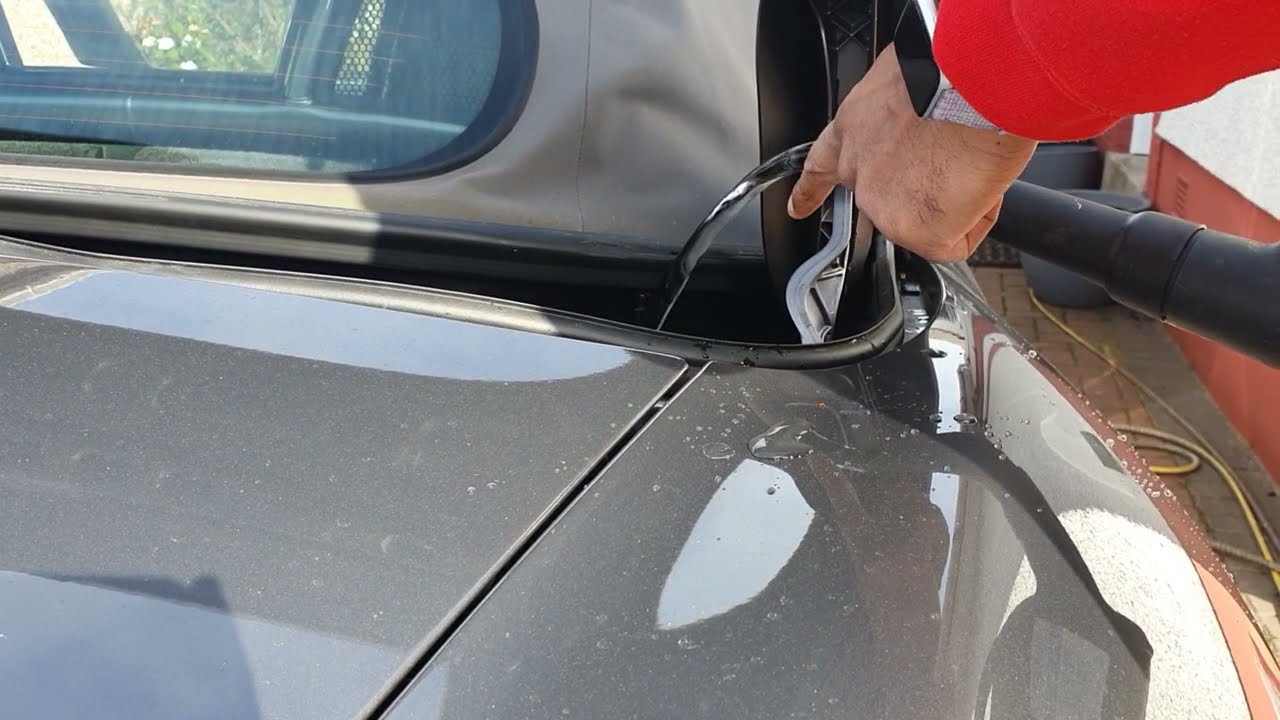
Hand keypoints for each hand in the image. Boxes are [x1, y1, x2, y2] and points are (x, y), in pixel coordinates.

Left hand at [787, 44, 1037, 261]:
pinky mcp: (915, 232)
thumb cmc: (947, 74)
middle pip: (891, 198)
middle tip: (950, 161)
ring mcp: (881, 206)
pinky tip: (976, 182)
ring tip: (967, 158)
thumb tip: (923, 136)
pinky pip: (957, 238)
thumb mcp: (904, 86)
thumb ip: (899, 120)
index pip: (821, 166)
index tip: (795, 209)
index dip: (810, 190)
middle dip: (921, 189)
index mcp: (852, 129)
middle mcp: (858, 172)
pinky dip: (978, 216)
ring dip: (956, 195)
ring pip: (930, 217)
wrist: (967, 86)